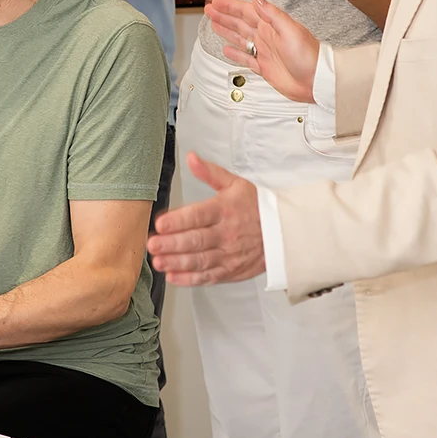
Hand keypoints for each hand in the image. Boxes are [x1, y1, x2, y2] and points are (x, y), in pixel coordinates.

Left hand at [148, 153, 263, 284]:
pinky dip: (190, 279)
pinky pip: (208, 277)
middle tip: (152, 244)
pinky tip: (173, 276)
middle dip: (172, 243)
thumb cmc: (257, 207)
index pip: (198, 215)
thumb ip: (209, 172)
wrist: (284, 232)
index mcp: (225, 210)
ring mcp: (229, 254)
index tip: (160, 223)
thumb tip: (191, 158)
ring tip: (158, 261)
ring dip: (177, 262)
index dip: (178, 220)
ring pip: (200, 260)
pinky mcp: (230, 271)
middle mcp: (226, 233)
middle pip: (196, 240)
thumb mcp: (235, 184)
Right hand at [204, 0, 318, 103]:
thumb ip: (272, 14)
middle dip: (224, 15)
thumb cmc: (308, 56)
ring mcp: (264, 52)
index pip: (246, 11)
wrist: (316, 80)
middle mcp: (266, 37)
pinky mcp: (264, 67)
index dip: (231, 6)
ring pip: (240, 38)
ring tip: (213, 23)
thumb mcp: (290, 30)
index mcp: (271, 26)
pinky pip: (245, 58)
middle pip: (240, 23)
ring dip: (226, 30)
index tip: (217, 1)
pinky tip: (226, 49)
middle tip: (209, 9)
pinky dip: (235, 53)